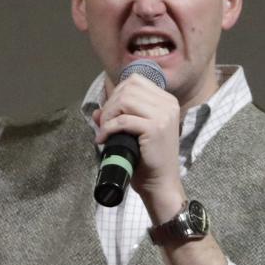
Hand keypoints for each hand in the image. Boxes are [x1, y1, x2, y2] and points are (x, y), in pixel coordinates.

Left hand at [93, 74, 185, 219]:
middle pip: (128, 88)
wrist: (160, 183)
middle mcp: (168, 104)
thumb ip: (117, 117)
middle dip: (110, 105)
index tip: (110, 113)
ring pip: (125, 100)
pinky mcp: (155, 129)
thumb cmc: (147, 159)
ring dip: (109, 115)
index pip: (135, 81)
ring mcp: (164, 116)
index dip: (116, 94)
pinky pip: (123, 120)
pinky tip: (104, 139)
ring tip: (105, 131)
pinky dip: (109, 128)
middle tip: (104, 124)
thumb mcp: (134, 133)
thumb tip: (96, 112)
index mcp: (167, 101)